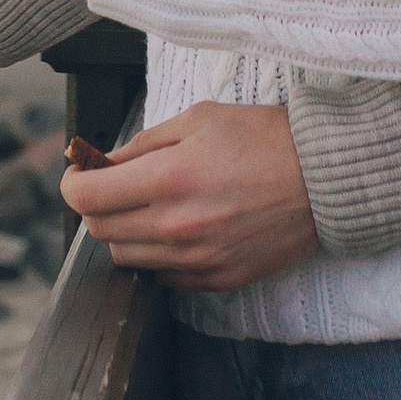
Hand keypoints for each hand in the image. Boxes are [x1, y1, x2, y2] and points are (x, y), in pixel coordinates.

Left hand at [63, 106, 319, 292]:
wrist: (326, 180)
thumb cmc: (265, 139)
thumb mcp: (200, 119)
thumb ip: (145, 143)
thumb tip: (107, 163)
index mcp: (168, 178)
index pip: (86, 197)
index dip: (74, 182)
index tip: (81, 172)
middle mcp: (176, 227)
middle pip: (100, 230)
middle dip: (97, 205)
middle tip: (115, 185)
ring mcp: (196, 261)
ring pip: (127, 257)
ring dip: (126, 231)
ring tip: (151, 206)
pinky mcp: (216, 280)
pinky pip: (163, 277)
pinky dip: (159, 255)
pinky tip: (181, 229)